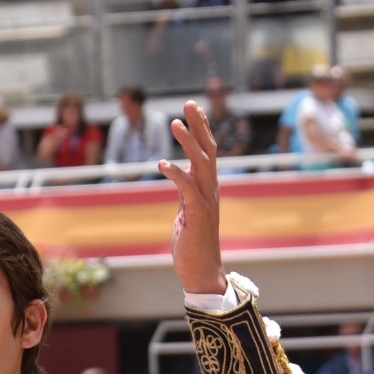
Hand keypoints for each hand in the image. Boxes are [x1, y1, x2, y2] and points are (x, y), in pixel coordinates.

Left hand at [158, 102, 226, 295]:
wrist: (202, 270)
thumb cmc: (193, 243)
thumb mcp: (188, 210)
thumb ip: (187, 191)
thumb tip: (181, 175)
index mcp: (208, 187)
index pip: (207, 151)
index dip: (201, 129)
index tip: (193, 109)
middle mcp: (211, 190)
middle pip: (208, 150)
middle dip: (199, 125)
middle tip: (189, 102)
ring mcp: (206, 201)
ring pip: (201, 164)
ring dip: (188, 143)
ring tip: (174, 124)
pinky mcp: (198, 215)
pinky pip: (187, 188)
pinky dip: (176, 174)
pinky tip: (161, 164)